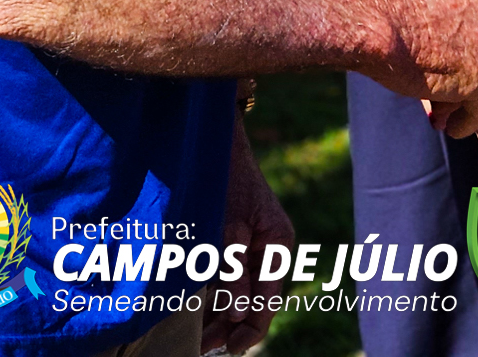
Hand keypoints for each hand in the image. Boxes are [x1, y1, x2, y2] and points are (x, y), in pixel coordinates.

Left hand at [203, 120, 293, 353]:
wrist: (214, 142)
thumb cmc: (225, 179)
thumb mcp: (229, 226)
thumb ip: (234, 269)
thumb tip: (236, 314)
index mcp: (279, 244)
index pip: (268, 301)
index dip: (250, 329)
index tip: (230, 349)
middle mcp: (270, 248)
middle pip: (254, 300)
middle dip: (231, 326)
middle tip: (203, 347)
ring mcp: (254, 244)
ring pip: (240, 290)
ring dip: (220, 312)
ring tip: (199, 336)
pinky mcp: (236, 239)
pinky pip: (229, 274)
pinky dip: (215, 292)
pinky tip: (198, 308)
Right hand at [368, 0, 477, 137]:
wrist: (375, 23)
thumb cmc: (375, 11)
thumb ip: (428, 13)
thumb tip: (420, 41)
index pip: (472, 14)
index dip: (461, 38)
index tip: (444, 55)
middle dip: (461, 67)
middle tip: (441, 88)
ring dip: (462, 94)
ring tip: (443, 113)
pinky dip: (467, 120)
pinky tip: (453, 129)